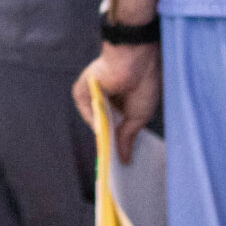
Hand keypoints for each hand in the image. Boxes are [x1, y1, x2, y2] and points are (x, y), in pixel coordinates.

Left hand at [73, 42, 160, 165]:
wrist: (136, 60)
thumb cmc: (143, 83)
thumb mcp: (137, 117)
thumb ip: (127, 136)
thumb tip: (125, 159)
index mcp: (119, 103)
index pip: (115, 128)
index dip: (118, 143)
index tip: (122, 163)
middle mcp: (104, 100)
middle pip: (103, 126)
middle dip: (109, 143)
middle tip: (115, 165)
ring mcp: (92, 95)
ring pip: (93, 120)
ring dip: (100, 135)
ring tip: (109, 155)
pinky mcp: (82, 90)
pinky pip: (86, 110)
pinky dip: (94, 122)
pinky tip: (102, 137)